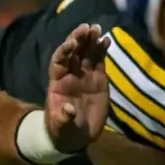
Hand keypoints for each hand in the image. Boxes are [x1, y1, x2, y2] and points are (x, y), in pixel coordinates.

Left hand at [45, 23, 110, 152]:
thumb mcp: (61, 127)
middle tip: (86, 28)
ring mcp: (84, 76)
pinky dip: (102, 50)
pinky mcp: (98, 80)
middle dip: (78, 39)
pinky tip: (107, 40)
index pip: (58, 61)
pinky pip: (99, 61)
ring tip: (97, 29)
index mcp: (57, 82)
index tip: (72, 44)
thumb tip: (68, 110)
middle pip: (73, 52)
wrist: (76, 137)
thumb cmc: (63, 131)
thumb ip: (64, 118)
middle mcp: (70, 75)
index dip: (64, 51)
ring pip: (86, 53)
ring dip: (91, 40)